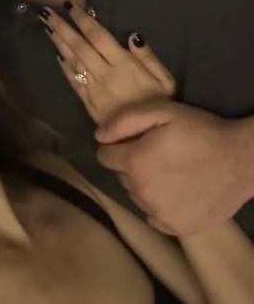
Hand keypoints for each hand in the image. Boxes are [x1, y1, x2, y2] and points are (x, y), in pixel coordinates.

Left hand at [40, 3, 174, 122]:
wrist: (145, 139)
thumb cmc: (158, 105)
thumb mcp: (165, 80)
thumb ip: (148, 57)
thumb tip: (133, 35)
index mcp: (123, 64)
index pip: (98, 36)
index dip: (82, 20)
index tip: (70, 6)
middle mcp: (104, 73)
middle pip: (79, 46)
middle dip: (62, 27)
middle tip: (46, 12)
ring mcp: (93, 88)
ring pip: (72, 61)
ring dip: (58, 43)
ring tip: (47, 27)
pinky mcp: (87, 102)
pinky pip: (73, 82)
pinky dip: (64, 68)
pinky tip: (56, 56)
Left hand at [96, 100, 252, 234]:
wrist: (241, 161)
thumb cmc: (200, 131)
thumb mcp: (162, 112)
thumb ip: (124, 121)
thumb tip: (98, 136)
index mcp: (134, 162)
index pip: (105, 157)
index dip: (116, 147)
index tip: (133, 142)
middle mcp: (141, 191)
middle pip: (122, 176)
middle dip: (132, 165)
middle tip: (157, 154)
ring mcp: (157, 212)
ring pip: (136, 195)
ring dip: (145, 184)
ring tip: (170, 172)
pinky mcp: (174, 227)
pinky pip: (152, 215)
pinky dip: (159, 204)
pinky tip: (177, 191)